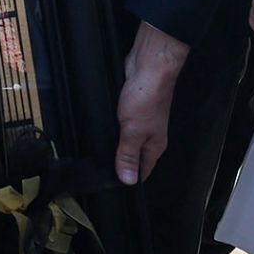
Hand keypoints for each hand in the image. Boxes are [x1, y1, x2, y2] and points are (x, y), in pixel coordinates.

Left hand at [114, 21, 189, 185]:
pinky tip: (102, 127)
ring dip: (116, 143)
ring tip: (98, 152)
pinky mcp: (132, 105)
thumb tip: (128, 181)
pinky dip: (113, 126)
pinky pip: (122, 121)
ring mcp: (141, 119)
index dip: (130, 180)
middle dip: (121, 162)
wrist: (149, 66)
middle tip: (101, 170)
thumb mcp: (133, 131)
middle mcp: (150, 134)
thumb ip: (128, 154)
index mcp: (154, 145)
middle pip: (135, 155)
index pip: (143, 171)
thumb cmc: (146, 97)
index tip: (114, 188)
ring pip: (128, 138)